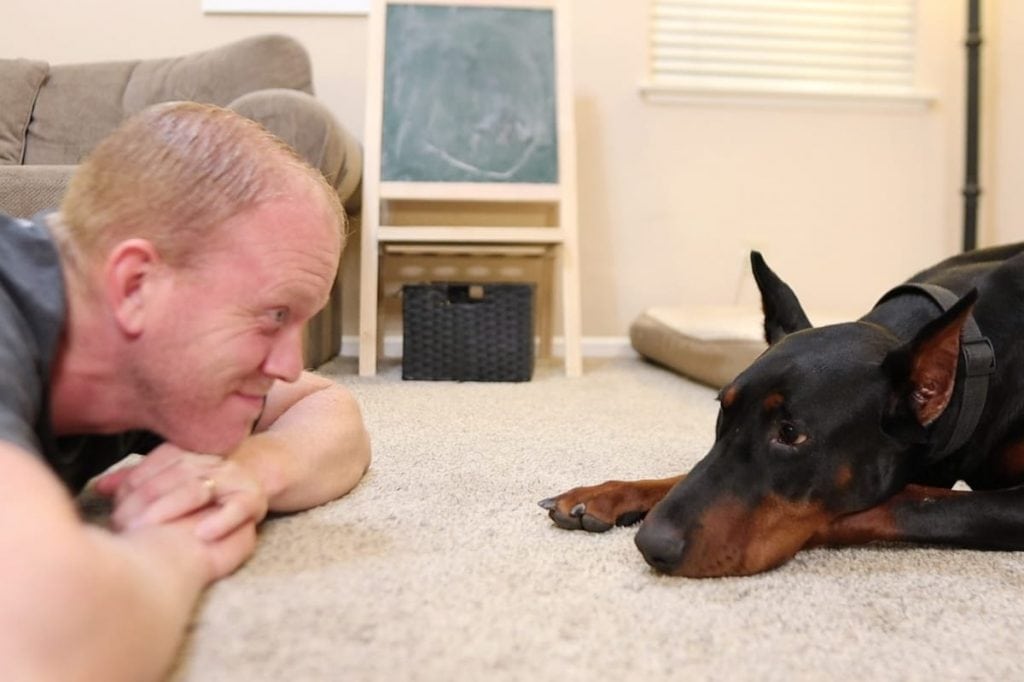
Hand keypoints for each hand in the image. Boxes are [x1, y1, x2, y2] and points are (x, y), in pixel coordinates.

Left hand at [94, 443, 268, 541]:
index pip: (155, 464)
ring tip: (149, 526)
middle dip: (145, 500)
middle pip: (172, 476)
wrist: (263, 474)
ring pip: (198, 489)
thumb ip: (137, 481)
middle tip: (124, 524)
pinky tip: (202, 534)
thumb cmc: (208, 484)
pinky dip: (221, 521)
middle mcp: (209, 461)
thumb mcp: (173, 476)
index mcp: (187, 452)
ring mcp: (232, 479)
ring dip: (172, 508)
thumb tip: (99, 487)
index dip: (132, 485)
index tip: (115, 509)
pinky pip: (237, 509)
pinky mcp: (253, 500)